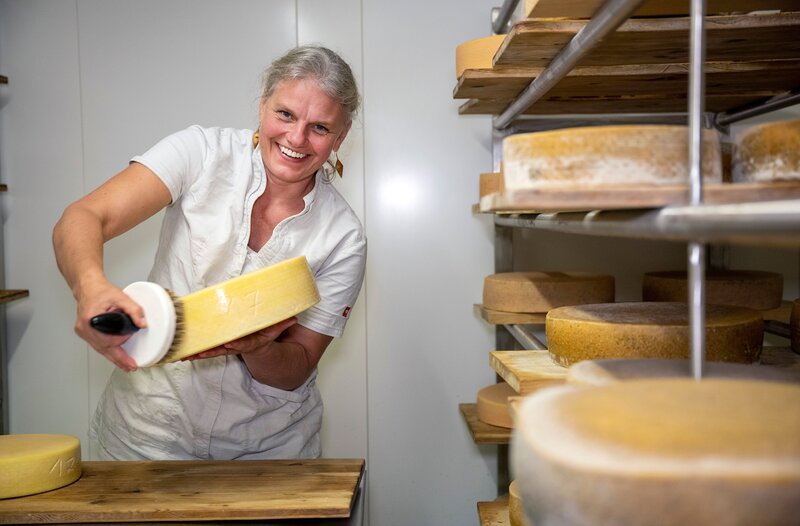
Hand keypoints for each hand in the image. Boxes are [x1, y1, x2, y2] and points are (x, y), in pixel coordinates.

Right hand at [74, 279, 143, 371]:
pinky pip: (97, 344)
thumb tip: (142, 324)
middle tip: (130, 366)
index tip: (130, 339)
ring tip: (125, 365)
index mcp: (90, 320)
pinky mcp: (85, 332)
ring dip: (113, 357)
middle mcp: (84, 328)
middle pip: (103, 348)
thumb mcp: (121, 297)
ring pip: (100, 349)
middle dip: (118, 359)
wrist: (88, 287)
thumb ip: (134, 310)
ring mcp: (83, 331)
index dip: (120, 341)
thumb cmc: (101, 291)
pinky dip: (107, 350)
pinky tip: (115, 356)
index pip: (107, 339)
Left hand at [183, 317, 297, 360]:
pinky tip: (183, 352)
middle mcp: (239, 345)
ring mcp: (229, 345)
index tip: (228, 344)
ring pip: (212, 350)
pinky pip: (208, 346)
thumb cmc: (266, 334)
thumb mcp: (276, 330)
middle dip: (209, 352)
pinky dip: (197, 349)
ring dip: (199, 353)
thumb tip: (292, 318)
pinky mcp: (222, 343)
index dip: (236, 344)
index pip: (244, 344)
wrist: (263, 348)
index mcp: (252, 342)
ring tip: (184, 356)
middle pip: (222, 350)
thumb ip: (282, 325)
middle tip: (197, 354)